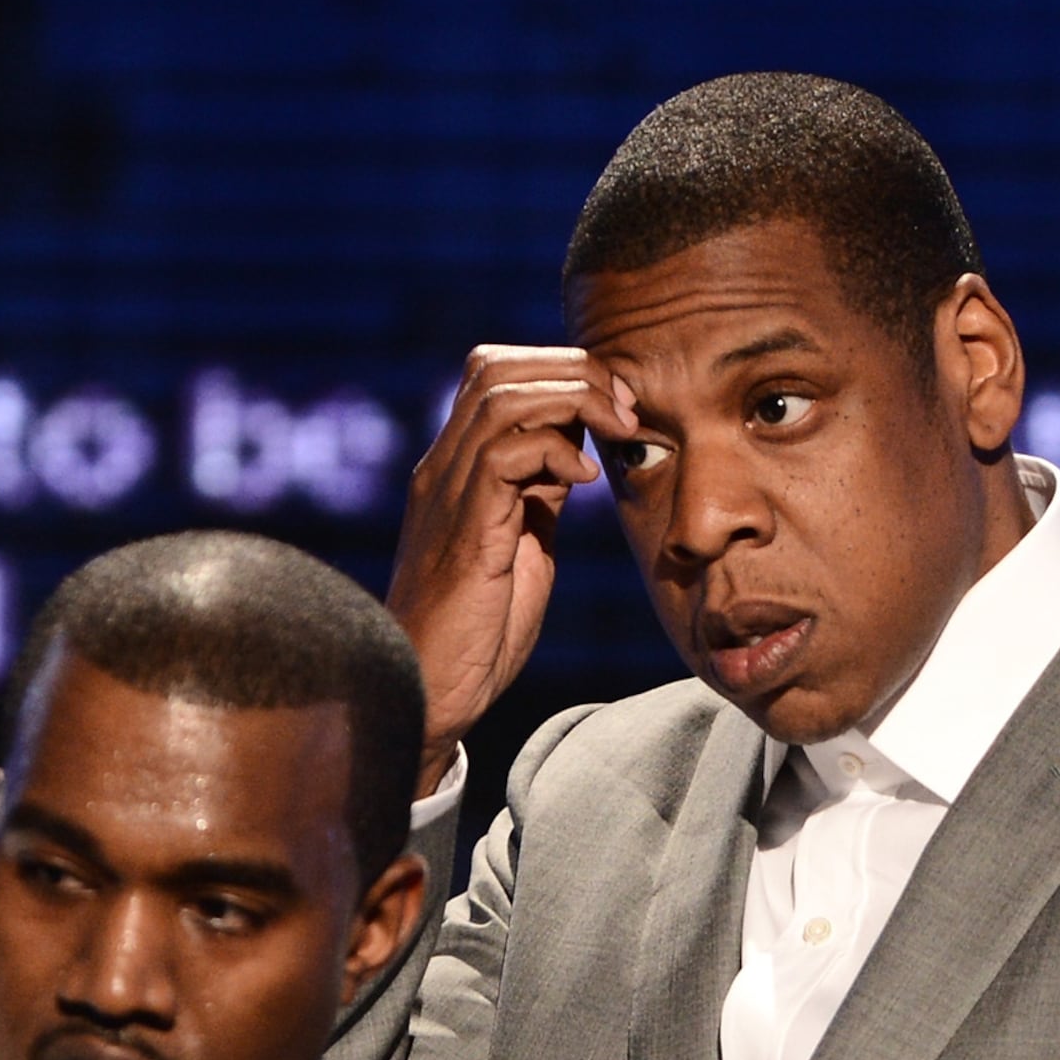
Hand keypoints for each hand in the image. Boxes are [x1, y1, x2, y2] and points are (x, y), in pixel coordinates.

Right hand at [385, 345, 633, 791]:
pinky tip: (585, 483)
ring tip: (616, 430)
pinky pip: (504, 452)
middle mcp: (443, 469)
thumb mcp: (523, 544)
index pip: (496, 375)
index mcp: (456, 469)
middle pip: (496, 366)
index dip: (561, 371)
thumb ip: (540, 492)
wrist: (434, 693)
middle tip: (624, 408)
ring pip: (501, 394)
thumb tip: (576, 451)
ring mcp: (447, 494)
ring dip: (573, 399)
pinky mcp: (465, 528)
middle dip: (573, 371)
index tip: (616, 406)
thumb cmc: (478, 631)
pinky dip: (556, 452)